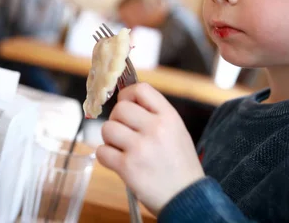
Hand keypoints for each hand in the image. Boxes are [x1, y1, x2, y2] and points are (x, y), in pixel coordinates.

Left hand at [97, 83, 204, 214]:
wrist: (187, 198)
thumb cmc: (180, 165)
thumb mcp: (177, 131)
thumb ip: (155, 114)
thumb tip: (127, 100)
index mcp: (169, 117)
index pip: (141, 89)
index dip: (128, 95)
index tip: (127, 105)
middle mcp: (155, 129)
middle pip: (120, 108)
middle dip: (117, 119)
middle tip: (124, 132)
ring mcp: (140, 148)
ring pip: (107, 128)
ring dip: (110, 138)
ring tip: (122, 148)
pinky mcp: (127, 167)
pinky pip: (102, 151)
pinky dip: (106, 156)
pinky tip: (118, 161)